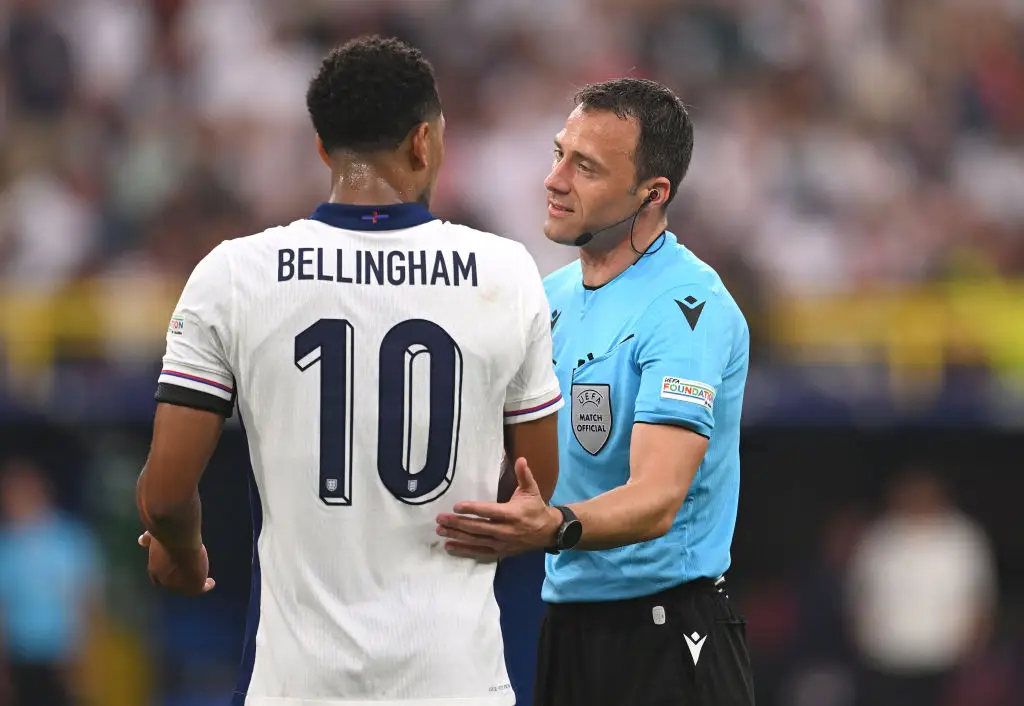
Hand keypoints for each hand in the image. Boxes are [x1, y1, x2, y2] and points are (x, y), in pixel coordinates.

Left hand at [138, 531, 214, 595]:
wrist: (180, 540)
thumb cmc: (167, 536)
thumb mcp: (154, 537)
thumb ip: (149, 541)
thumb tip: (142, 541)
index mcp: (155, 569)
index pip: (157, 577)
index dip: (164, 573)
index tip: (170, 568)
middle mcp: (164, 579)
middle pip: (171, 583)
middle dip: (177, 579)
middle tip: (185, 575)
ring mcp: (180, 584)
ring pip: (185, 587)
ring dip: (192, 583)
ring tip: (201, 581)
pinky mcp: (194, 585)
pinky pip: (201, 588)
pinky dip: (206, 586)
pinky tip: (211, 583)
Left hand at [436, 457, 561, 559]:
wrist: (548, 532)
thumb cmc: (536, 509)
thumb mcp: (532, 490)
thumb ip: (524, 475)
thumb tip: (521, 459)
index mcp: (512, 514)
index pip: (488, 511)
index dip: (472, 509)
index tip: (456, 506)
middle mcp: (505, 531)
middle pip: (477, 528)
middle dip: (457, 523)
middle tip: (440, 519)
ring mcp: (501, 544)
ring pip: (476, 541)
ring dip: (457, 536)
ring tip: (440, 531)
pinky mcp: (500, 552)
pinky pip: (479, 552)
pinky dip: (464, 550)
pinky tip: (449, 546)